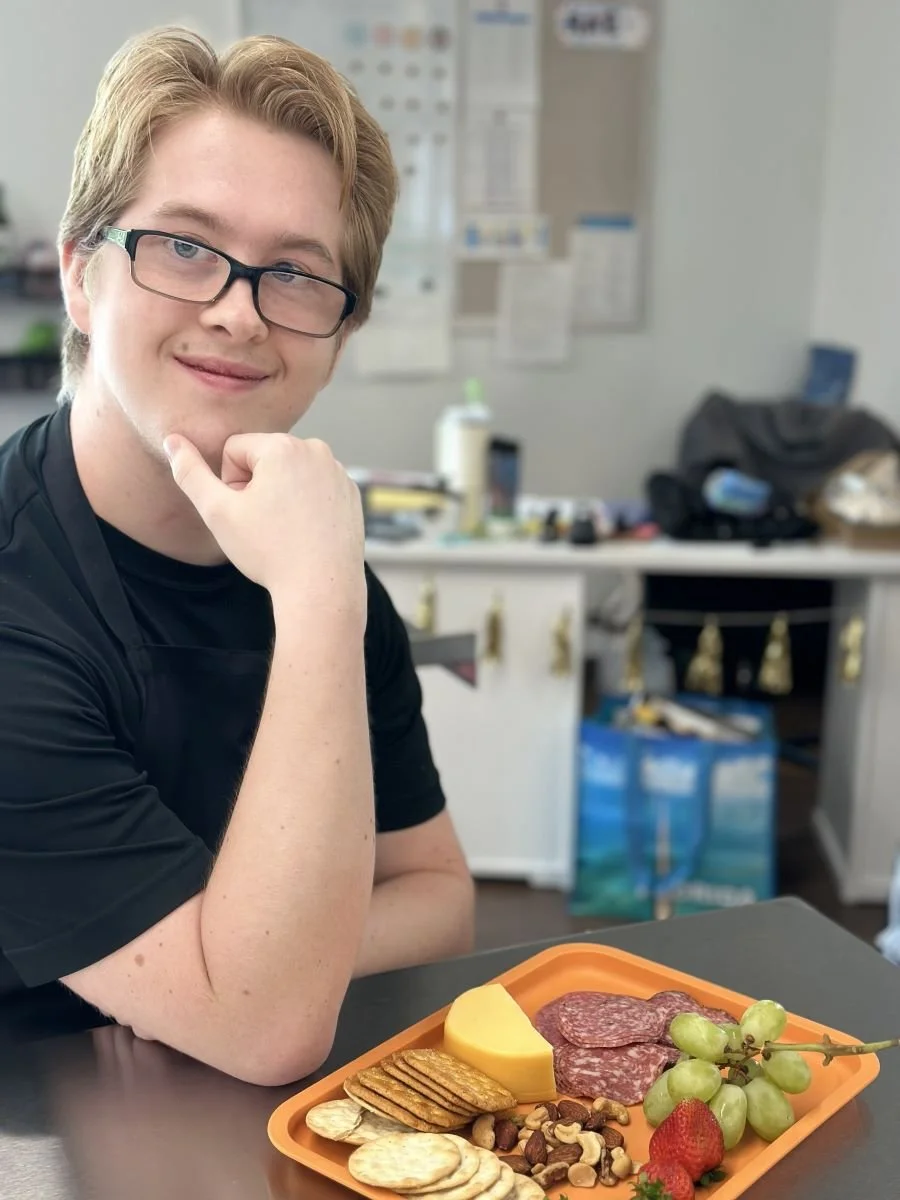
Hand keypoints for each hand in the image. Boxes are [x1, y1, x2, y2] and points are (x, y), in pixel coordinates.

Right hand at [164, 432, 365, 612]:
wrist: (322, 588)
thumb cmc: (269, 552)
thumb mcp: (217, 512)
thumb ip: (189, 472)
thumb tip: (173, 440)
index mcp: (283, 446)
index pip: (234, 449)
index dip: (229, 483)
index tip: (244, 511)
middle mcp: (316, 449)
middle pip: (264, 459)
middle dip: (256, 486)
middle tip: (265, 524)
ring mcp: (338, 471)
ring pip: (290, 474)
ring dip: (280, 495)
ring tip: (286, 530)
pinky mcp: (351, 492)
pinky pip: (315, 488)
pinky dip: (306, 506)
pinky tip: (306, 533)